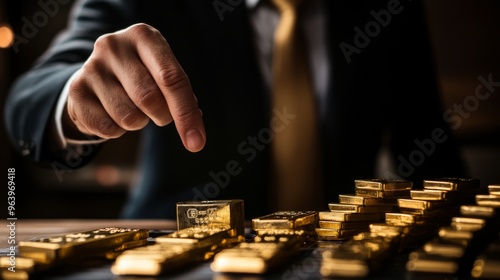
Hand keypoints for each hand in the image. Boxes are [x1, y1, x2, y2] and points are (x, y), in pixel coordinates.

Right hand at [64, 23, 204, 151]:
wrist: (98, 73)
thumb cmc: (143, 74)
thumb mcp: (164, 74)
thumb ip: (182, 98)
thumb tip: (194, 133)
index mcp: (144, 36)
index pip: (171, 79)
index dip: (186, 113)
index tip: (196, 142)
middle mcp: (114, 46)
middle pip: (150, 99)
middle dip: (163, 117)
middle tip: (160, 114)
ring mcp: (92, 67)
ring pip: (129, 117)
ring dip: (138, 123)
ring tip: (132, 107)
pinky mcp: (76, 90)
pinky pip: (108, 128)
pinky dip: (117, 130)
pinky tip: (112, 112)